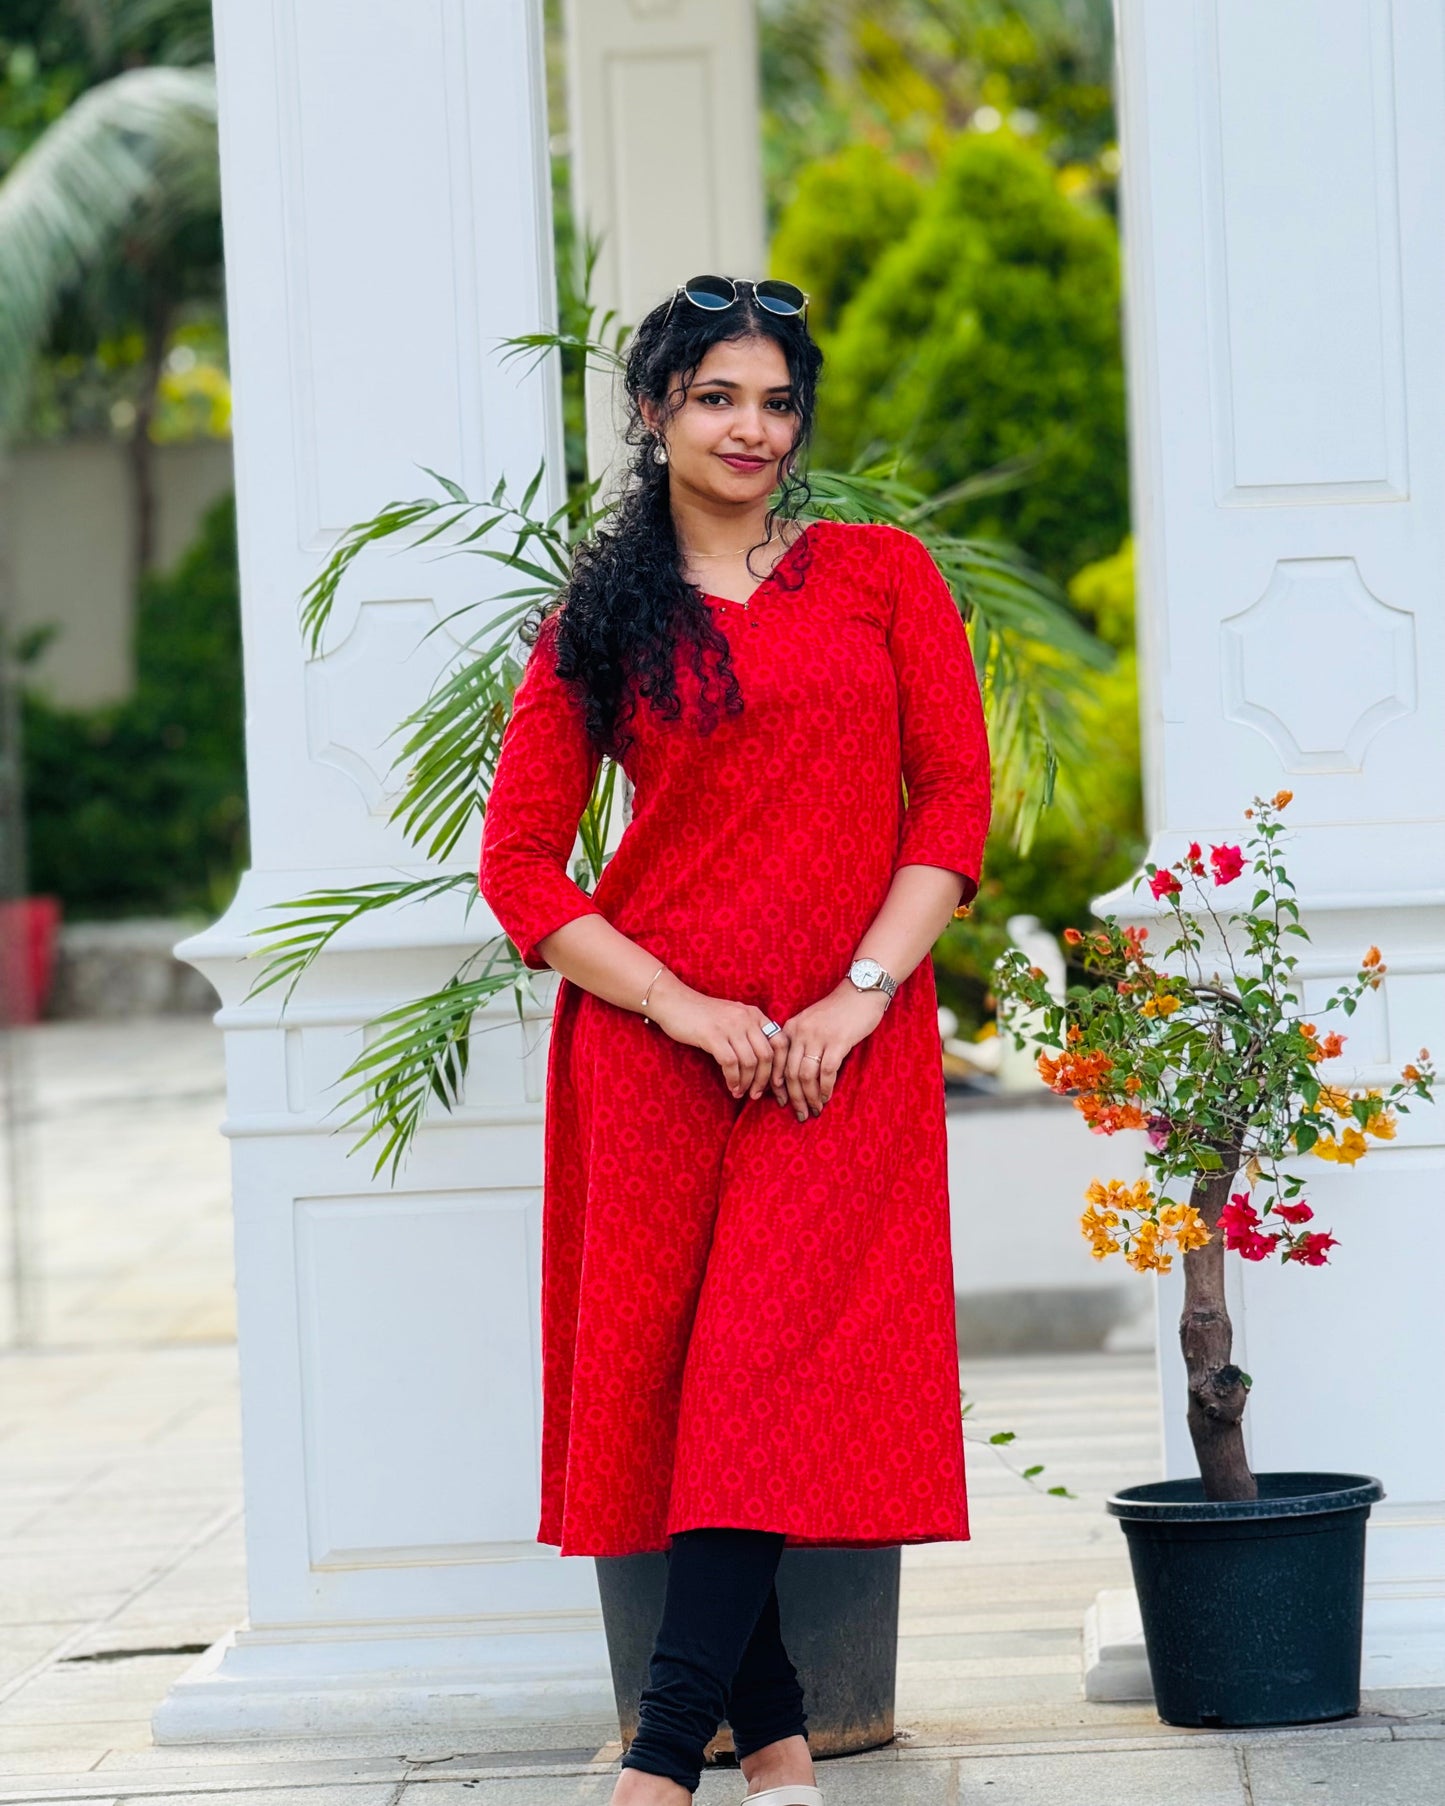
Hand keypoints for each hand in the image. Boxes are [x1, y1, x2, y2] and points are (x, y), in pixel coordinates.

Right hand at [644, 972, 791, 1100]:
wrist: (674, 1001)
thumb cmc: (702, 1015)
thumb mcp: (732, 1017)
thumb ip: (749, 1032)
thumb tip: (764, 1064)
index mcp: (755, 1014)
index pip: (781, 1042)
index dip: (782, 1066)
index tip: (777, 1084)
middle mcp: (746, 1018)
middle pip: (767, 1055)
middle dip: (764, 1080)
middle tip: (756, 1094)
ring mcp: (730, 1026)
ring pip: (750, 1062)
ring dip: (746, 1083)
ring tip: (740, 1092)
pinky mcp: (713, 1035)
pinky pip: (730, 1063)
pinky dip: (733, 1079)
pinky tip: (730, 1087)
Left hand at [773, 978, 889, 1121]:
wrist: (861, 990)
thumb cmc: (837, 1010)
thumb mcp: (811, 1022)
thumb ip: (801, 1042)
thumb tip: (795, 1075)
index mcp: (790, 1028)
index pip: (777, 1062)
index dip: (777, 1087)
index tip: (781, 1103)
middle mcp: (800, 1032)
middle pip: (790, 1073)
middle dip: (794, 1098)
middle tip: (800, 1114)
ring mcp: (818, 1037)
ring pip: (806, 1075)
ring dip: (810, 1097)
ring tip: (815, 1110)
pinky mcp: (838, 1041)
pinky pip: (827, 1071)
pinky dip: (825, 1088)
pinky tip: (827, 1097)